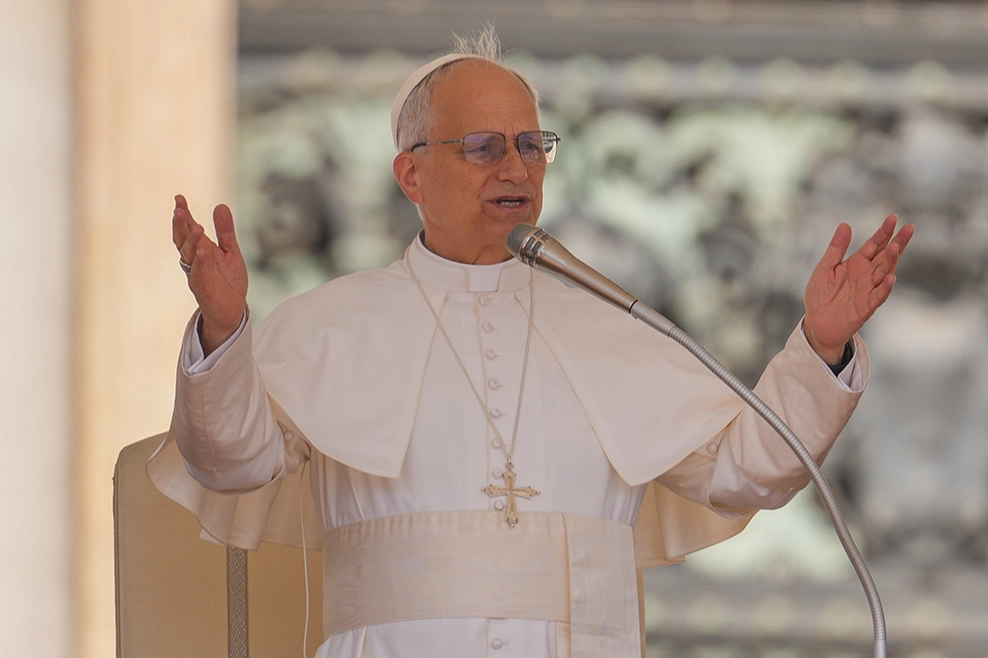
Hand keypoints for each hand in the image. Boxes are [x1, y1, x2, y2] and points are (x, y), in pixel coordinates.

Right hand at [172, 194, 247, 354]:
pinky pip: (199, 274)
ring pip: (189, 255)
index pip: (188, 229)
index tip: (179, 198)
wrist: (233, 309)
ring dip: (191, 241)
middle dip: (180, 224)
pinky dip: (200, 262)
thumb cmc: (228, 280)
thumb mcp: (231, 251)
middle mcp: (195, 260)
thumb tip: (220, 206)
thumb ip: (225, 231)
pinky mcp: (203, 288)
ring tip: (196, 226)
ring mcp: (197, 274)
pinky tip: (203, 251)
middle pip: (182, 239)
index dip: (183, 214)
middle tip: (179, 208)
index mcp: (200, 249)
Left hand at [803, 214, 913, 363]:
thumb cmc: (820, 295)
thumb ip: (836, 248)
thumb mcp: (825, 268)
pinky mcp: (867, 306)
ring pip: (884, 273)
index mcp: (857, 263)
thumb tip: (845, 224)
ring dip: (891, 261)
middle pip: (885, 256)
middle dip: (897, 242)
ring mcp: (869, 290)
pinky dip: (885, 287)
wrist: (817, 322)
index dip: (883, 232)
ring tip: (896, 247)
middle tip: (909, 228)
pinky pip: (879, 296)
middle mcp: (867, 274)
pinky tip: (891, 277)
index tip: (893, 217)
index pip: (874, 244)